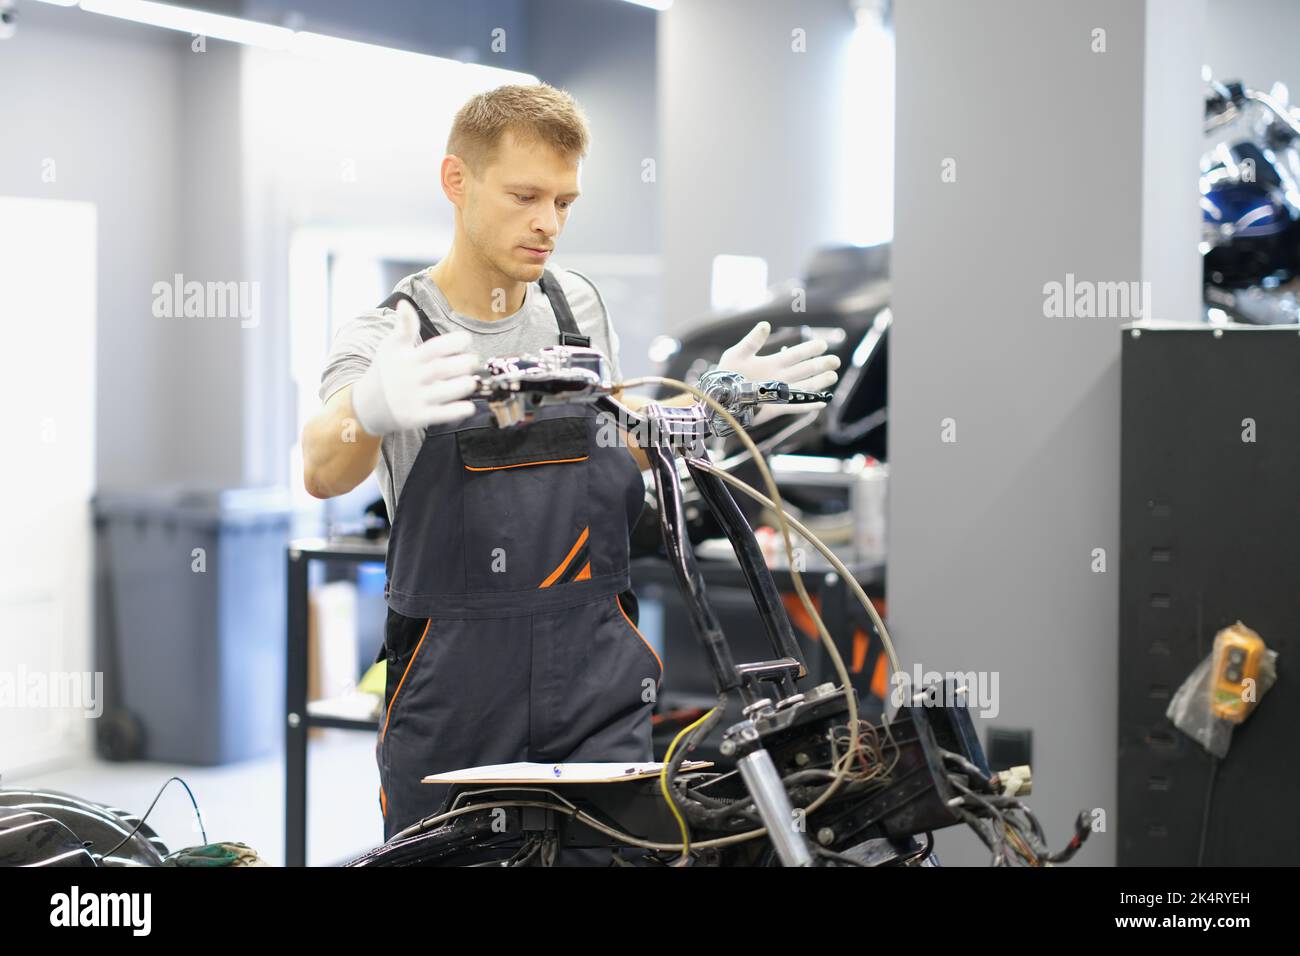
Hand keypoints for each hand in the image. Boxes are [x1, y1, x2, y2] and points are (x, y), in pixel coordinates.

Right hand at [350, 300, 479, 435]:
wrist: (367, 406)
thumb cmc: (385, 371)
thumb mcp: (390, 347)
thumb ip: (403, 327)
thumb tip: (404, 303)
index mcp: (406, 359)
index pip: (433, 348)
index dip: (452, 342)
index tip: (466, 339)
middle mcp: (410, 379)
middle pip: (441, 369)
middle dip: (463, 364)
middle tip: (474, 361)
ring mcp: (413, 400)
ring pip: (444, 392)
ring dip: (463, 386)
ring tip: (472, 381)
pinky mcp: (417, 418)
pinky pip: (440, 415)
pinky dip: (457, 411)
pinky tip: (469, 406)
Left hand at [714, 321, 839, 423]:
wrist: (718, 399)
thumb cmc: (725, 375)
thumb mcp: (736, 354)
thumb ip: (752, 341)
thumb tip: (765, 324)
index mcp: (772, 363)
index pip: (795, 354)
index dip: (809, 349)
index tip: (823, 344)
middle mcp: (779, 378)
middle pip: (804, 370)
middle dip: (820, 365)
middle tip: (835, 361)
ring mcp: (779, 393)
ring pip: (804, 387)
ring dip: (818, 382)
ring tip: (833, 377)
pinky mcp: (775, 408)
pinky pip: (795, 406)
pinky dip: (809, 405)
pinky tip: (822, 403)